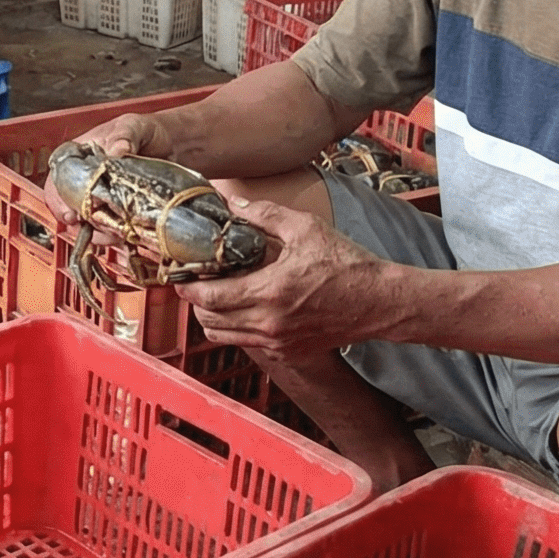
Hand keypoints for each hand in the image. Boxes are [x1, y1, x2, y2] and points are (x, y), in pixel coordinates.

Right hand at [41, 112, 177, 227]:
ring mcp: (102, 197)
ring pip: (87, 222)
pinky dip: (114, 236)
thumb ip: (125, 134)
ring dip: (97, 232)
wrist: (174, 144)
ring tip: (113, 234)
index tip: (70, 212)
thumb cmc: (147, 131)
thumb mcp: (134, 126)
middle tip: (91, 227)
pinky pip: (109, 229)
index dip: (58, 198)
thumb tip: (117, 150)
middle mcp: (86, 179)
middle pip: (68, 206)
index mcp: (80, 156)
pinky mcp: (119, 211)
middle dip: (78, 221)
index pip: (57, 178)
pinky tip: (125, 236)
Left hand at [186, 201, 397, 358]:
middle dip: (196, 303)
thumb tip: (234, 204)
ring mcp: (278, 343)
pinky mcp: (288, 353)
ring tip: (216, 295)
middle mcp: (269, 324)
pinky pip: (249, 343)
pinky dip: (238, 328)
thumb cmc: (347, 264)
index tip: (179, 276)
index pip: (210, 298)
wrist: (379, 302)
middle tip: (195, 282)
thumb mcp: (306, 228)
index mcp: (269, 293)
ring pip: (225, 337)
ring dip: (213, 318)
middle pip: (210, 322)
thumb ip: (265, 215)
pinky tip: (246, 306)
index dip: (188, 288)